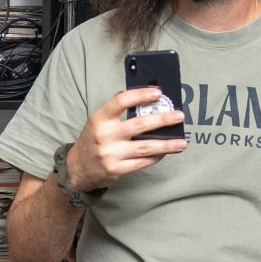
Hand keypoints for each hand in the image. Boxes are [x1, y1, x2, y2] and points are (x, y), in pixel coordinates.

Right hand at [66, 88, 185, 191]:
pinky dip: (156, 157)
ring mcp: (111, 154)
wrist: (78, 168)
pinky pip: (143, 162)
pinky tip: (165, 152)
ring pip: (146, 147)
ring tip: (182, 142)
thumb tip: (148, 101)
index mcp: (100, 118)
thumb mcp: (98, 121)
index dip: (141, 95)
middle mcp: (105, 135)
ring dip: (167, 144)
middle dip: (163, 120)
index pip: (121, 101)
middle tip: (179, 116)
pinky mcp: (117, 169)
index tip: (158, 92)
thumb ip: (118, 112)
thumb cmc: (93, 140)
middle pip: (140, 125)